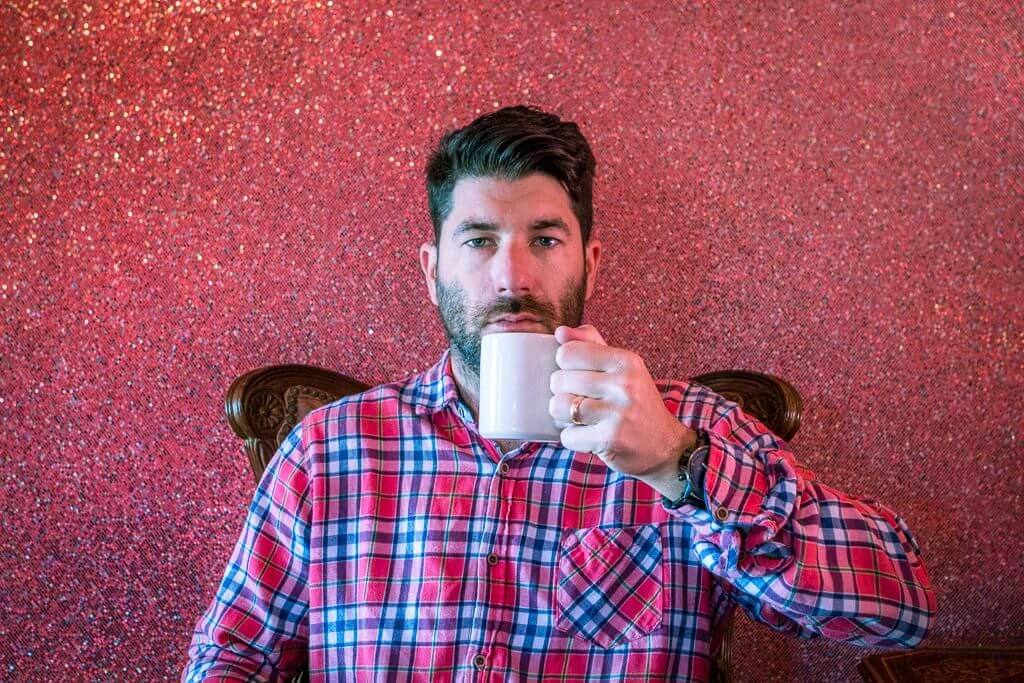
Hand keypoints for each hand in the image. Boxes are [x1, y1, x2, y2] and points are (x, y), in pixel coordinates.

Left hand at [549, 324, 695, 493]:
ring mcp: (617, 413)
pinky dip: (573, 439)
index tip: (579, 376)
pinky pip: (567, 436)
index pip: (568, 352)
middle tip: (582, 401)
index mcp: (625, 361)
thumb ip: (592, 344)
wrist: (667, 447)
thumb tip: (560, 332)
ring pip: (558, 406)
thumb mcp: (623, 368)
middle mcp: (623, 384)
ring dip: (562, 416)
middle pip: (559, 380)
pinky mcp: (609, 439)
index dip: (565, 366)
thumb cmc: (637, 404)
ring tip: (580, 418)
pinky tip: (590, 436)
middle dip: (563, 392)